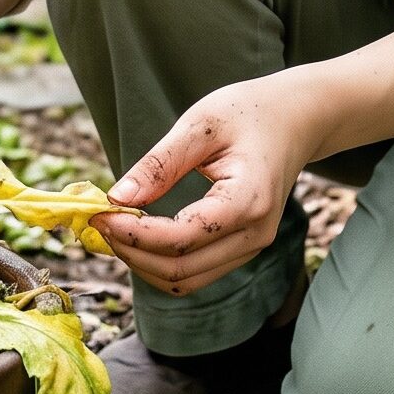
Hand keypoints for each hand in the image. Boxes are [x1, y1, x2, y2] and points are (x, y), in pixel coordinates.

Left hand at [95, 74, 318, 296]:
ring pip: (187, 281)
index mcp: (248, 201)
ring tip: (113, 227)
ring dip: (144, 263)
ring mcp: (253, 246)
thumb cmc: (248, 112)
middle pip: (181, 271)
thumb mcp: (200, 124)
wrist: (295, 119)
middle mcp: (256, 234)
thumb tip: (117, 197)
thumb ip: (159, 163)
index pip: (181, 238)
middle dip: (132, 252)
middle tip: (98, 221)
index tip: (99, 212)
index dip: (134, 233)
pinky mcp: (243, 247)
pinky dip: (162, 261)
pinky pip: (197, 271)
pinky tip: (138, 233)